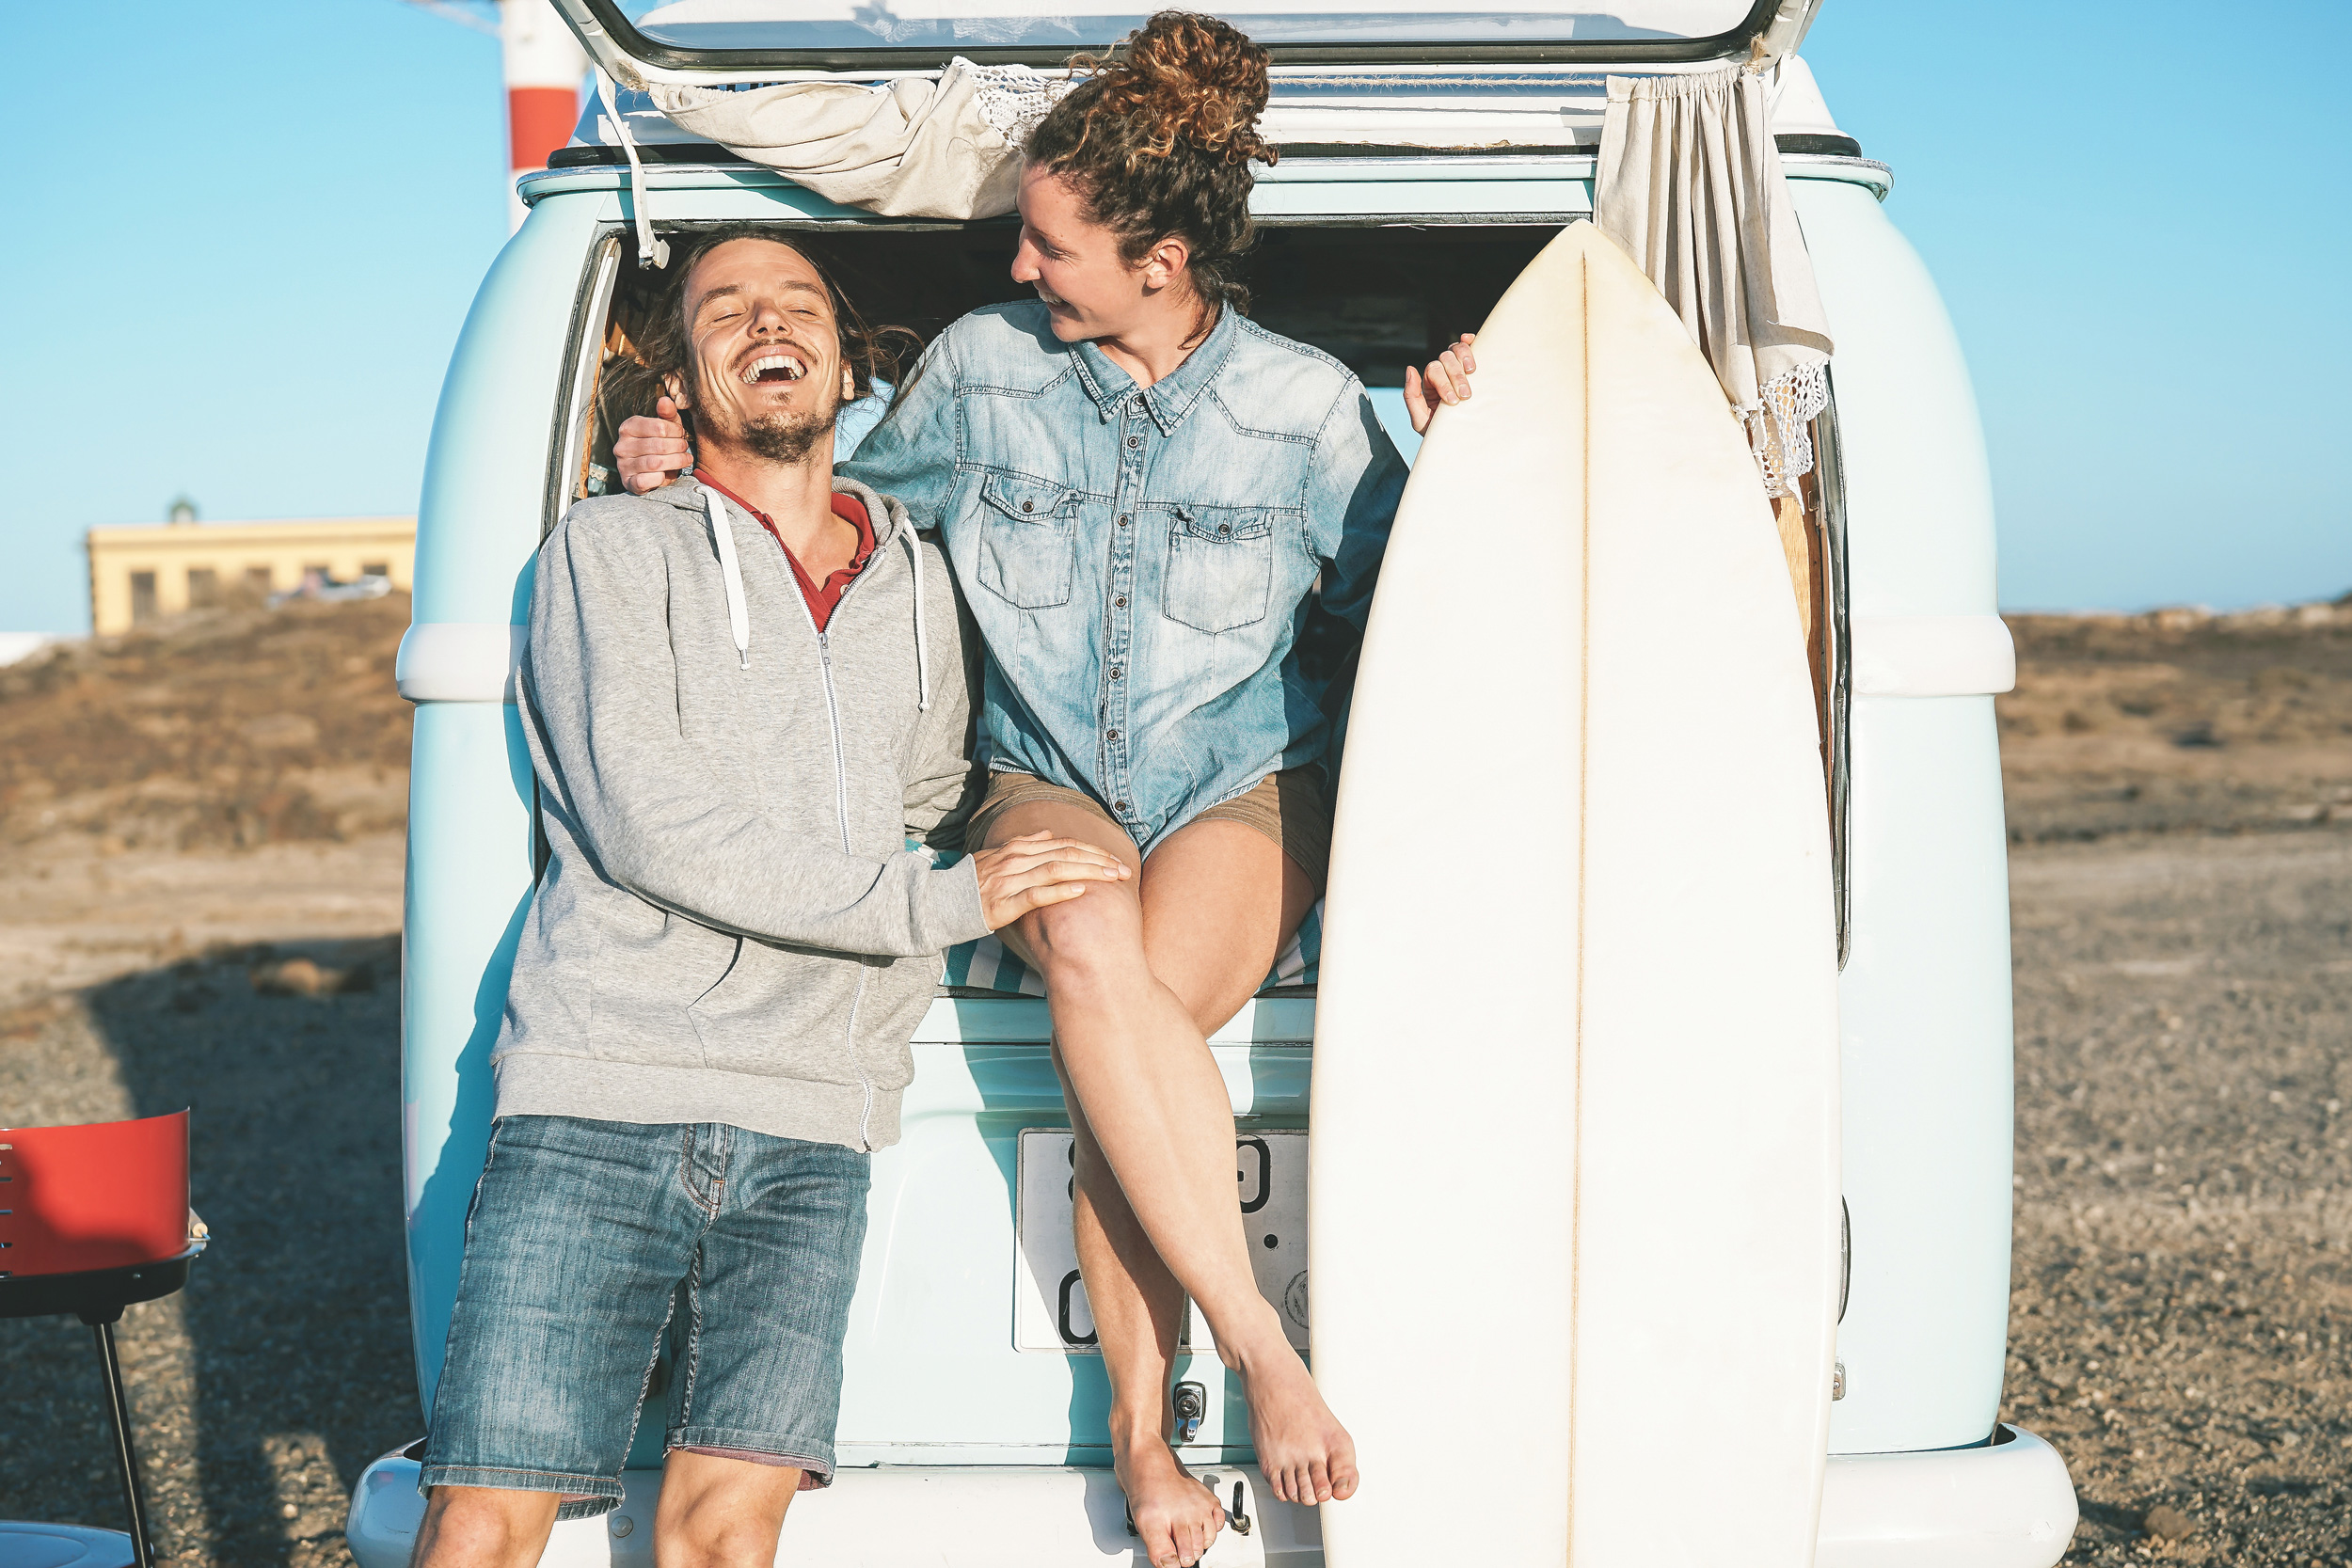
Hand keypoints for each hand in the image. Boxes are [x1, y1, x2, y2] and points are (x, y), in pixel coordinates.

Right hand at [614, 395, 692, 493]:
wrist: (652, 472)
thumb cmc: (661, 444)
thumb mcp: (666, 426)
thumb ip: (667, 413)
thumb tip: (665, 400)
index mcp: (629, 427)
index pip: (659, 427)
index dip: (676, 431)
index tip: (681, 435)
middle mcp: (622, 445)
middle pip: (659, 445)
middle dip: (678, 447)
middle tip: (685, 449)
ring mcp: (623, 465)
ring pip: (655, 463)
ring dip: (676, 462)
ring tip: (684, 460)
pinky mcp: (628, 482)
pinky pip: (646, 481)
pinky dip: (661, 478)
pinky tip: (666, 474)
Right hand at [971, 831, 1132, 929]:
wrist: (939, 904)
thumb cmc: (971, 884)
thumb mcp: (995, 857)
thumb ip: (1022, 845)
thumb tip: (1047, 834)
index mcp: (1016, 848)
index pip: (1063, 844)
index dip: (1092, 850)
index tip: (1115, 859)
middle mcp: (1014, 860)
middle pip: (1065, 854)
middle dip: (1099, 861)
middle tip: (1124, 871)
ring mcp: (1008, 881)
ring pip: (1055, 870)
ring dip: (1088, 873)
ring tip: (1112, 878)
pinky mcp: (1002, 904)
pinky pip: (1035, 895)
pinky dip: (1059, 892)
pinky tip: (1080, 892)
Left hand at [1403, 333, 1476, 435]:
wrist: (1459, 440)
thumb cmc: (1439, 430)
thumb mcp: (1420, 419)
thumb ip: (1411, 396)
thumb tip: (1410, 369)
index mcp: (1429, 383)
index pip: (1433, 371)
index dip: (1443, 382)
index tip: (1453, 400)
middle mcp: (1442, 371)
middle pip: (1445, 359)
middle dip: (1456, 376)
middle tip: (1466, 396)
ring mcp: (1457, 367)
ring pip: (1456, 350)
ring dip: (1464, 357)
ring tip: (1472, 371)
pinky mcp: (1472, 368)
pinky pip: (1468, 346)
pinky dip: (1468, 340)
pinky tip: (1470, 339)